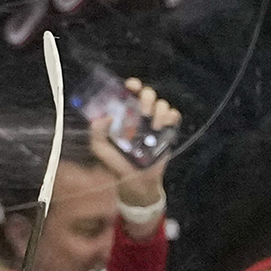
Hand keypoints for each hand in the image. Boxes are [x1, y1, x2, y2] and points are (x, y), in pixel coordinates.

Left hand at [88, 78, 180, 213]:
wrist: (136, 185)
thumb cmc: (118, 165)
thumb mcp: (101, 150)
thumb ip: (97, 133)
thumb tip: (105, 117)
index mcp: (126, 116)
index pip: (130, 94)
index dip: (132, 86)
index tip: (131, 86)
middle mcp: (141, 116)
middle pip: (148, 94)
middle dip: (147, 97)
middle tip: (144, 111)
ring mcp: (155, 124)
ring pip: (162, 104)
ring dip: (159, 110)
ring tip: (154, 125)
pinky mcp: (168, 133)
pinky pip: (174, 116)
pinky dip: (170, 117)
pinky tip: (162, 127)